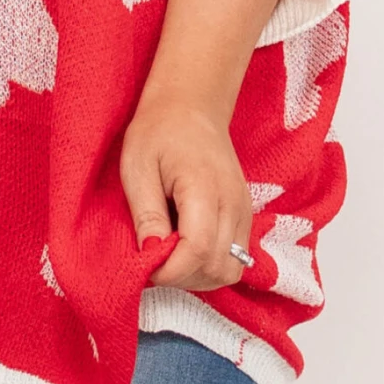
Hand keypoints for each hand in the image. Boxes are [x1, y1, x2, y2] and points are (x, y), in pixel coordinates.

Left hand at [119, 92, 253, 291]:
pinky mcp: (246, 215)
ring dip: (198, 276)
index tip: (145, 265)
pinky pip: (236, 258)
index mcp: (204, 187)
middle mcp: (233, 203)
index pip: (197, 250)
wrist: (192, 107)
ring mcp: (245, 210)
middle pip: (217, 267)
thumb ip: (146, 213)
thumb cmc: (159, 131)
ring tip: (171, 255)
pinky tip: (187, 248)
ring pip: (231, 270)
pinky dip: (211, 265)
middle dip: (182, 276)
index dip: (169, 270)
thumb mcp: (137, 167)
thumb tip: (150, 255)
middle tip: (154, 259)